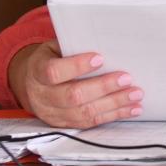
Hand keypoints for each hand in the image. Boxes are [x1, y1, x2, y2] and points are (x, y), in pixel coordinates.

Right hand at [8, 41, 144, 127]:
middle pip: (72, 95)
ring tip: (135, 95)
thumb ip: (75, 46)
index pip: (53, 72)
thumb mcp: (56, 47)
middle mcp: (42, 96)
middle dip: (103, 87)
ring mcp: (52, 113)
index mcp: (37, 71)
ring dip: (113, 104)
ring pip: (84, 112)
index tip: (100, 58)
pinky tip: (132, 109)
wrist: (30, 82)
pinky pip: (91, 122)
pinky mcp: (65, 124)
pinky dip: (114, 115)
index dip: (77, 66)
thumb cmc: (52, 59)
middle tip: (126, 78)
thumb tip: (108, 42)